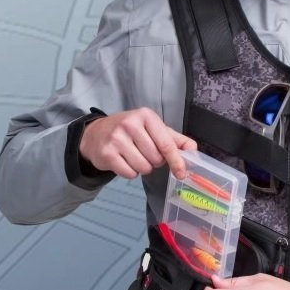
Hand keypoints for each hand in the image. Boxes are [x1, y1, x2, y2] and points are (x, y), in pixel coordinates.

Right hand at [79, 108, 196, 178]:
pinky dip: (130, 172)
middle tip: (144, 153)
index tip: (181, 172)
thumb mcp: (153, 129)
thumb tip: (194, 150)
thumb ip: (174, 140)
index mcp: (146, 116)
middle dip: (154, 162)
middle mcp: (130, 124)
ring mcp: (117, 139)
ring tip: (133, 156)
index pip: (166, 144)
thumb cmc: (130, 131)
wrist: (96, 134)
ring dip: (142, 168)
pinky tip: (124, 161)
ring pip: (143, 168)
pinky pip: (129, 173)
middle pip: (156, 159)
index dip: (176, 161)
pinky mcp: (107, 153)